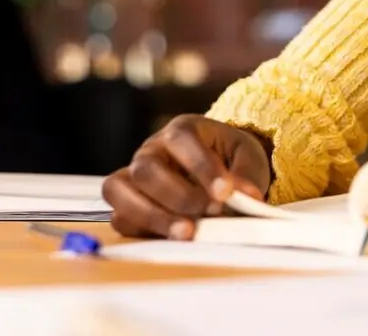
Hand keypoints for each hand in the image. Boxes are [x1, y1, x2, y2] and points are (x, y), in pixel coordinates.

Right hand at [103, 115, 271, 239]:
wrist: (220, 172)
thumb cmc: (231, 159)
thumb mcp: (247, 157)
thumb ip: (246, 174)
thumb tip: (245, 196)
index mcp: (182, 129)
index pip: (181, 138)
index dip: (201, 166)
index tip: (225, 192)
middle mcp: (151, 149)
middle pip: (146, 168)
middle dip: (179, 196)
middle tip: (210, 213)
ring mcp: (133, 177)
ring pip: (120, 191)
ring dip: (154, 216)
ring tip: (187, 233)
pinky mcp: (127, 205)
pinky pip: (120, 218)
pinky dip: (143, 230)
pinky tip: (171, 238)